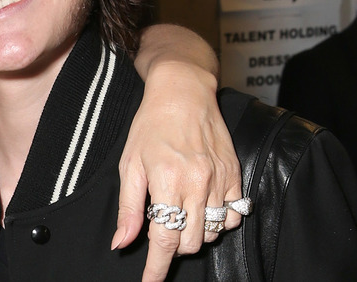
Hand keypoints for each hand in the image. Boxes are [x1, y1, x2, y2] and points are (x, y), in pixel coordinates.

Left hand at [113, 61, 240, 281]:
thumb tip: (121, 243)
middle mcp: (198, 183)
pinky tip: (204, 207)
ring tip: (180, 211)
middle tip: (160, 226)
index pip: (164, 239)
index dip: (157, 267)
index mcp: (167, 180)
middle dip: (173, 245)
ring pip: (213, 232)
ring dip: (195, 233)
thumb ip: (129, 207)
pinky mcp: (235, 175)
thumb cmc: (151, 125)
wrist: (184, 92)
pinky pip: (234, 216)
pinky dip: (219, 221)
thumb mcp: (130, 164)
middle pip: (190, 241)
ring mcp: (221, 180)